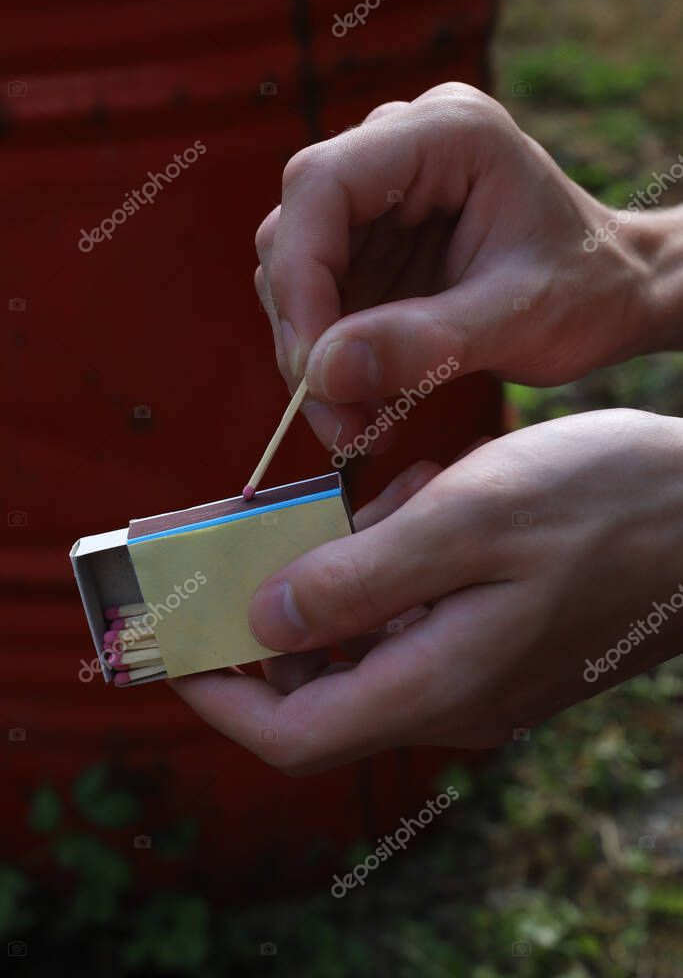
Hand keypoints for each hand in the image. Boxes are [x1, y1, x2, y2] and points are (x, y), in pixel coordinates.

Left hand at [170, 409, 682, 773]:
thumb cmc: (604, 505)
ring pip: (366, 635)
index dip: (219, 697)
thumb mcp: (469, 519)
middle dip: (273, 610)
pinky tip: (426, 499)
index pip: (293, 733)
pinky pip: (412, 611)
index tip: (173, 644)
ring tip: (379, 498)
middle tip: (252, 536)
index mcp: (438, 684)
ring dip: (345, 568)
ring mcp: (476, 670)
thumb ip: (360, 578)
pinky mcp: (495, 639)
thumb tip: (263, 620)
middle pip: (320, 681)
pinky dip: (394, 556)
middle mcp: (451, 696)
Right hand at [254, 83, 654, 450]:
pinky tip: (368, 409)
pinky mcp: (372, 248)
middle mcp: (397, 154)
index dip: (300, 277)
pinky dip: (333, 363)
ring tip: (361, 428)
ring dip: (314, 360)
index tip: (316, 369)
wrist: (613, 297)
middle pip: (296, 235)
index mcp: (443, 133)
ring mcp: (380, 202)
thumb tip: (322, 375)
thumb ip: (426, 343)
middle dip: (306, 334)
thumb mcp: (518, 319)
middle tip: (340, 422)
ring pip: (296, 276)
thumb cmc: (587, 291)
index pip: (323, 185)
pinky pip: (321, 304)